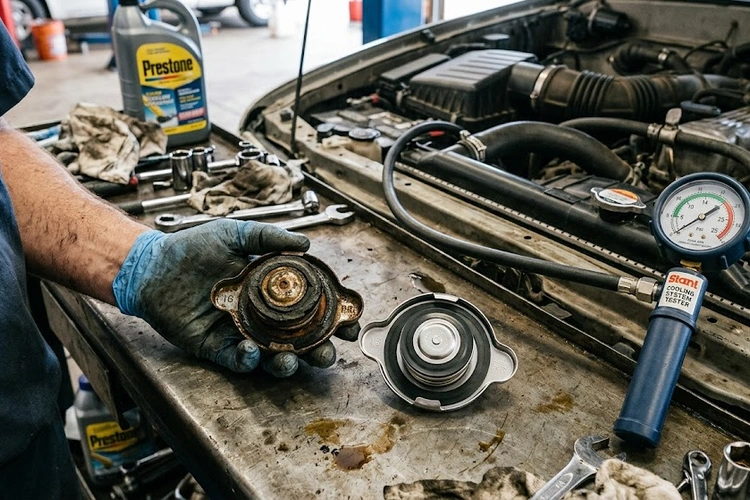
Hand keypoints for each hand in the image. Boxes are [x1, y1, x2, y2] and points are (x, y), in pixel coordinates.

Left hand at [112, 220, 346, 376]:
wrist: (153, 265)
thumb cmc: (193, 247)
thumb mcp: (234, 233)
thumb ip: (268, 237)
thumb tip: (305, 244)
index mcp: (271, 290)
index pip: (310, 307)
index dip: (332, 316)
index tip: (349, 322)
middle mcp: (261, 315)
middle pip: (298, 339)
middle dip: (318, 349)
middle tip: (329, 352)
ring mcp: (241, 333)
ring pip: (272, 356)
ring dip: (287, 362)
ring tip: (291, 360)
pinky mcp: (217, 348)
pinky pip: (238, 361)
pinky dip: (247, 360)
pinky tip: (251, 352)